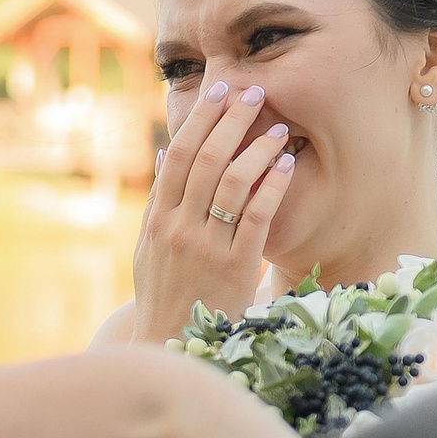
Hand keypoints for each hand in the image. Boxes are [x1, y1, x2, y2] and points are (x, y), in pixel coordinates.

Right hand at [129, 79, 297, 343]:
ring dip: (258, 148)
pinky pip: (256, 217)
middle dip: (231, 120)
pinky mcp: (234, 268)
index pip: (178, 155)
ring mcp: (205, 248)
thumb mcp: (149, 246)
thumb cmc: (165, 294)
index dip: (200, 119)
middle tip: (255, 92)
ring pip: (232, 182)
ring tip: (280, 127)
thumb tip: (168, 150)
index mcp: (157, 219)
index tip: (220, 91)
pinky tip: (287, 165)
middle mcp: (177, 228)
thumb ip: (160, 200)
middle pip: (205, 159)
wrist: (170, 346)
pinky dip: (272, 186)